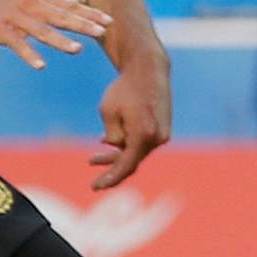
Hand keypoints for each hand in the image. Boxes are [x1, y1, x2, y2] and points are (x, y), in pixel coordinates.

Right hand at [0, 0, 109, 70]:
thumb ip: (57, 1)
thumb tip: (82, 0)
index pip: (70, 6)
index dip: (89, 14)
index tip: (110, 21)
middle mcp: (31, 5)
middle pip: (60, 16)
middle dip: (82, 25)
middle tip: (102, 32)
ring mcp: (15, 17)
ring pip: (41, 30)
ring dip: (59, 40)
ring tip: (77, 49)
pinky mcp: (0, 30)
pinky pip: (17, 44)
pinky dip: (29, 54)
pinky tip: (41, 65)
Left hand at [90, 51, 171, 189]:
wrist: (148, 70)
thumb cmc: (125, 89)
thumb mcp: (108, 112)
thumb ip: (111, 135)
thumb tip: (114, 146)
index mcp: (143, 136)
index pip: (125, 166)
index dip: (109, 179)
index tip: (95, 187)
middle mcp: (157, 138)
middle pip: (132, 161)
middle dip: (111, 167)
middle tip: (93, 175)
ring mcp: (162, 134)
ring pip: (137, 152)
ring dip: (117, 155)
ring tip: (94, 157)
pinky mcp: (163, 129)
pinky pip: (143, 143)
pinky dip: (127, 145)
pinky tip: (109, 143)